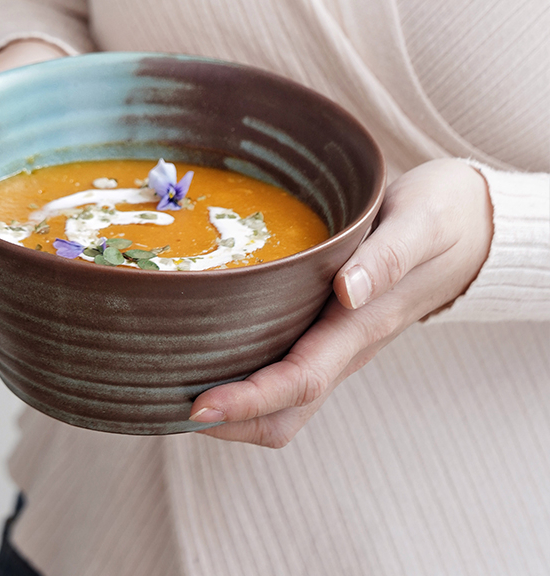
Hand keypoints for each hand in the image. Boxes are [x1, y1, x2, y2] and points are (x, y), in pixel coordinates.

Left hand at [189, 159, 493, 446]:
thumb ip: (388, 258)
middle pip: (286, 412)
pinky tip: (212, 349)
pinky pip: (288, 371)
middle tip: (168, 400)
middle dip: (230, 421)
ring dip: (235, 406)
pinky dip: (247, 377)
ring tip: (177, 384)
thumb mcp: (421, 224)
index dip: (247, 401)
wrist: (471, 229)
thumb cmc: (445, 218)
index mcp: (363, 327)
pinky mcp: (332, 332)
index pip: (299, 382)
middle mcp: (346, 348)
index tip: (197, 408)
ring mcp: (339, 345)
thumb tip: (347, 291)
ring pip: (285, 401)